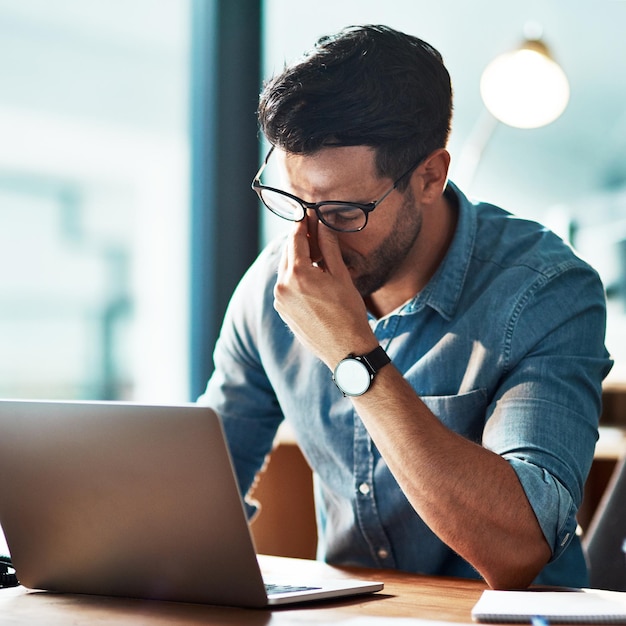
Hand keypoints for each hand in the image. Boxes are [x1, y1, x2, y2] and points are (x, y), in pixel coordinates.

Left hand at [274, 218, 375, 367]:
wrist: (346, 349)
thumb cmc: (349, 313)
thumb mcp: (340, 276)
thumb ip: (328, 247)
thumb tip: (322, 223)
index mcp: (297, 274)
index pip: (295, 239)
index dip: (302, 224)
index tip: (307, 213)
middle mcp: (283, 286)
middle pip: (288, 253)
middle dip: (299, 241)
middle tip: (313, 231)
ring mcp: (280, 301)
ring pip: (286, 270)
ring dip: (297, 260)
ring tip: (315, 255)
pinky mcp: (283, 312)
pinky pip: (286, 287)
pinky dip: (295, 278)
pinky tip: (311, 278)